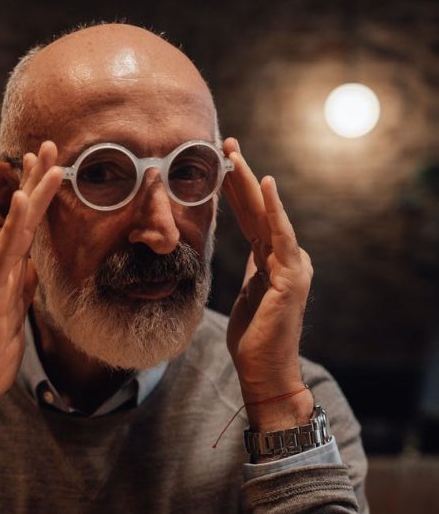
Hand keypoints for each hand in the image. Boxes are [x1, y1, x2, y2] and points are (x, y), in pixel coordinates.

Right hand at [0, 141, 63, 464]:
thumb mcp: (15, 318)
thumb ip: (22, 290)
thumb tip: (36, 266)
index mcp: (4, 278)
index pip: (26, 231)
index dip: (37, 197)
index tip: (50, 165)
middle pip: (19, 221)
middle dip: (35, 181)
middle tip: (49, 144)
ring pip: (14, 232)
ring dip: (32, 195)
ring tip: (47, 163)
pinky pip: (4, 258)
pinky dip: (14, 229)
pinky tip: (22, 204)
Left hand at [222, 137, 313, 429]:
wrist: (264, 371)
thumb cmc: (254, 339)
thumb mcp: (246, 295)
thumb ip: (249, 271)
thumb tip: (242, 253)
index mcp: (273, 260)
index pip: (252, 216)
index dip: (237, 188)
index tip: (221, 160)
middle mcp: (287, 257)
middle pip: (259, 209)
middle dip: (241, 175)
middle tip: (225, 143)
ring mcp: (292, 265)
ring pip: (268, 215)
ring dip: (251, 184)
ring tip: (235, 156)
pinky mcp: (290, 277)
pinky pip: (281, 236)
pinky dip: (274, 210)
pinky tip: (267, 185)